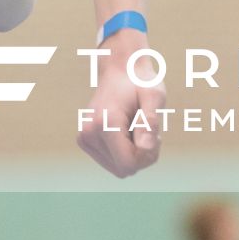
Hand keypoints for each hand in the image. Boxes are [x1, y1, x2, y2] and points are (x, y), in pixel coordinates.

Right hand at [77, 38, 164, 177]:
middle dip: (141, 156)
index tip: (154, 135)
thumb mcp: (154, 97)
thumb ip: (150, 122)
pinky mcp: (84, 140)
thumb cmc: (141, 82)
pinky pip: (111, 162)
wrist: (119, 69)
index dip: (147, 156)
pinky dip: (124, 151)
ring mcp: (84, 138)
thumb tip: (145, 149)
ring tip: (136, 127)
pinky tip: (127, 130)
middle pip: (124, 170)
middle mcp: (88, 133)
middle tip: (148, 130)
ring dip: (134, 154)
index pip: (128, 165)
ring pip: (118, 168)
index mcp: (105, 123)